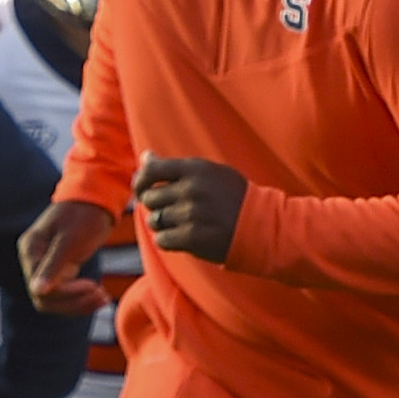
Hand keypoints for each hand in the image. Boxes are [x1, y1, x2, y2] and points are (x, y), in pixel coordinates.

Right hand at [22, 199, 113, 313]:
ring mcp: (45, 266)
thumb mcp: (70, 239)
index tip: (92, 286)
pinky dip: (82, 299)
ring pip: (55, 300)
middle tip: (101, 295)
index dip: (66, 294)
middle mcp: (33, 260)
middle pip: (45, 299)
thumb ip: (53, 265)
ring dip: (79, 304)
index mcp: (30, 250)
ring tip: (103, 298)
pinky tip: (100, 296)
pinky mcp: (60, 269)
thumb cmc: (83, 214)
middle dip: (73, 302)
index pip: (39, 288)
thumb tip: (37, 291)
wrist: (96, 198)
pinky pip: (66, 293)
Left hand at [133, 155, 247, 263]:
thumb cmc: (232, 197)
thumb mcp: (209, 172)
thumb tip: (145, 157)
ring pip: (154, 221)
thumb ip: (175, 166)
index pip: (151, 170)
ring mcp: (192, 214)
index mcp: (195, 169)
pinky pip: (161, 240)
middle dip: (156, 206)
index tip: (142, 190)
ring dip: (162, 225)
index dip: (139, 182)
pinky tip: (181, 237)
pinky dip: (167, 240)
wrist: (259, 225)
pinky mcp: (192, 238)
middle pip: (149, 198)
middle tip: (171, 210)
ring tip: (180, 224)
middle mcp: (191, 189)